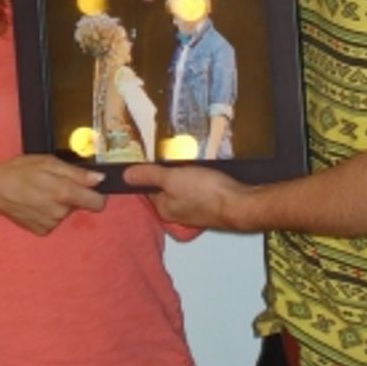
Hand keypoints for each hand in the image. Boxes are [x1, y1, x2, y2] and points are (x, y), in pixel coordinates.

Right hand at [0, 155, 105, 235]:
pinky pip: (54, 221)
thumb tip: (99, 179)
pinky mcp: (42, 231)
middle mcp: (60, 212)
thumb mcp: (48, 162)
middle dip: (72, 195)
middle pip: (80, 205)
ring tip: (40, 192)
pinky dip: (48, 213)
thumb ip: (77, 173)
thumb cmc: (20, 171)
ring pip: (66, 212)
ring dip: (58, 204)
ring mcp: (51, 224)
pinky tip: (35, 204)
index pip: (98, 202)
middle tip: (53, 183)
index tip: (88, 187)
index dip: (96, 194)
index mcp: (64, 193)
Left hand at [122, 161, 251, 230]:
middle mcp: (178, 212)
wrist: (240, 203)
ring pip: (183, 188)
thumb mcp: (173, 178)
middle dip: (168, 173)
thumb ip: (149, 176)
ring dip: (184, 175)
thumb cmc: (207, 192)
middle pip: (166, 189)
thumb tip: (126, 176)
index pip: (148, 189)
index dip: (147, 172)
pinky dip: (199, 179)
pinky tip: (204, 170)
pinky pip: (199, 189)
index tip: (149, 156)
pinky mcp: (212, 204)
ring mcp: (196, 209)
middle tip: (170, 153)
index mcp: (165, 208)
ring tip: (188, 159)